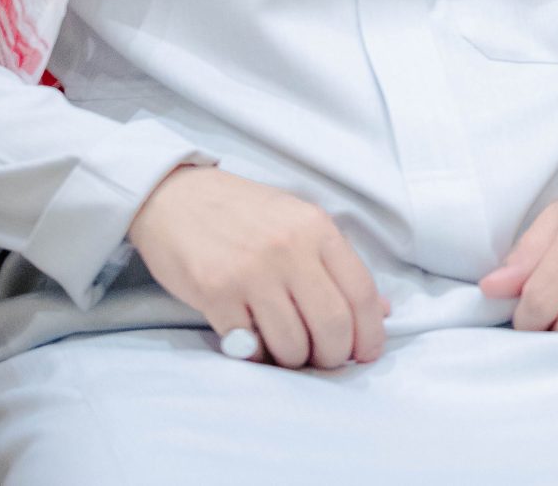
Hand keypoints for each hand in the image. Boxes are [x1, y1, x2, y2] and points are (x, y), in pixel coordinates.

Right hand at [127, 165, 386, 368]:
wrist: (176, 197)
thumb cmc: (243, 213)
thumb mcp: (299, 222)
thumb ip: (337, 264)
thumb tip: (381, 309)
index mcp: (317, 228)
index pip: (360, 291)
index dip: (370, 333)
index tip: (366, 353)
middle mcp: (289, 249)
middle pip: (332, 324)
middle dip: (335, 356)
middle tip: (327, 361)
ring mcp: (251, 272)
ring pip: (292, 343)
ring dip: (296, 361)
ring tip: (290, 354)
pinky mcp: (215, 293)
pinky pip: (249, 346)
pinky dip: (259, 357)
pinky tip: (257, 346)